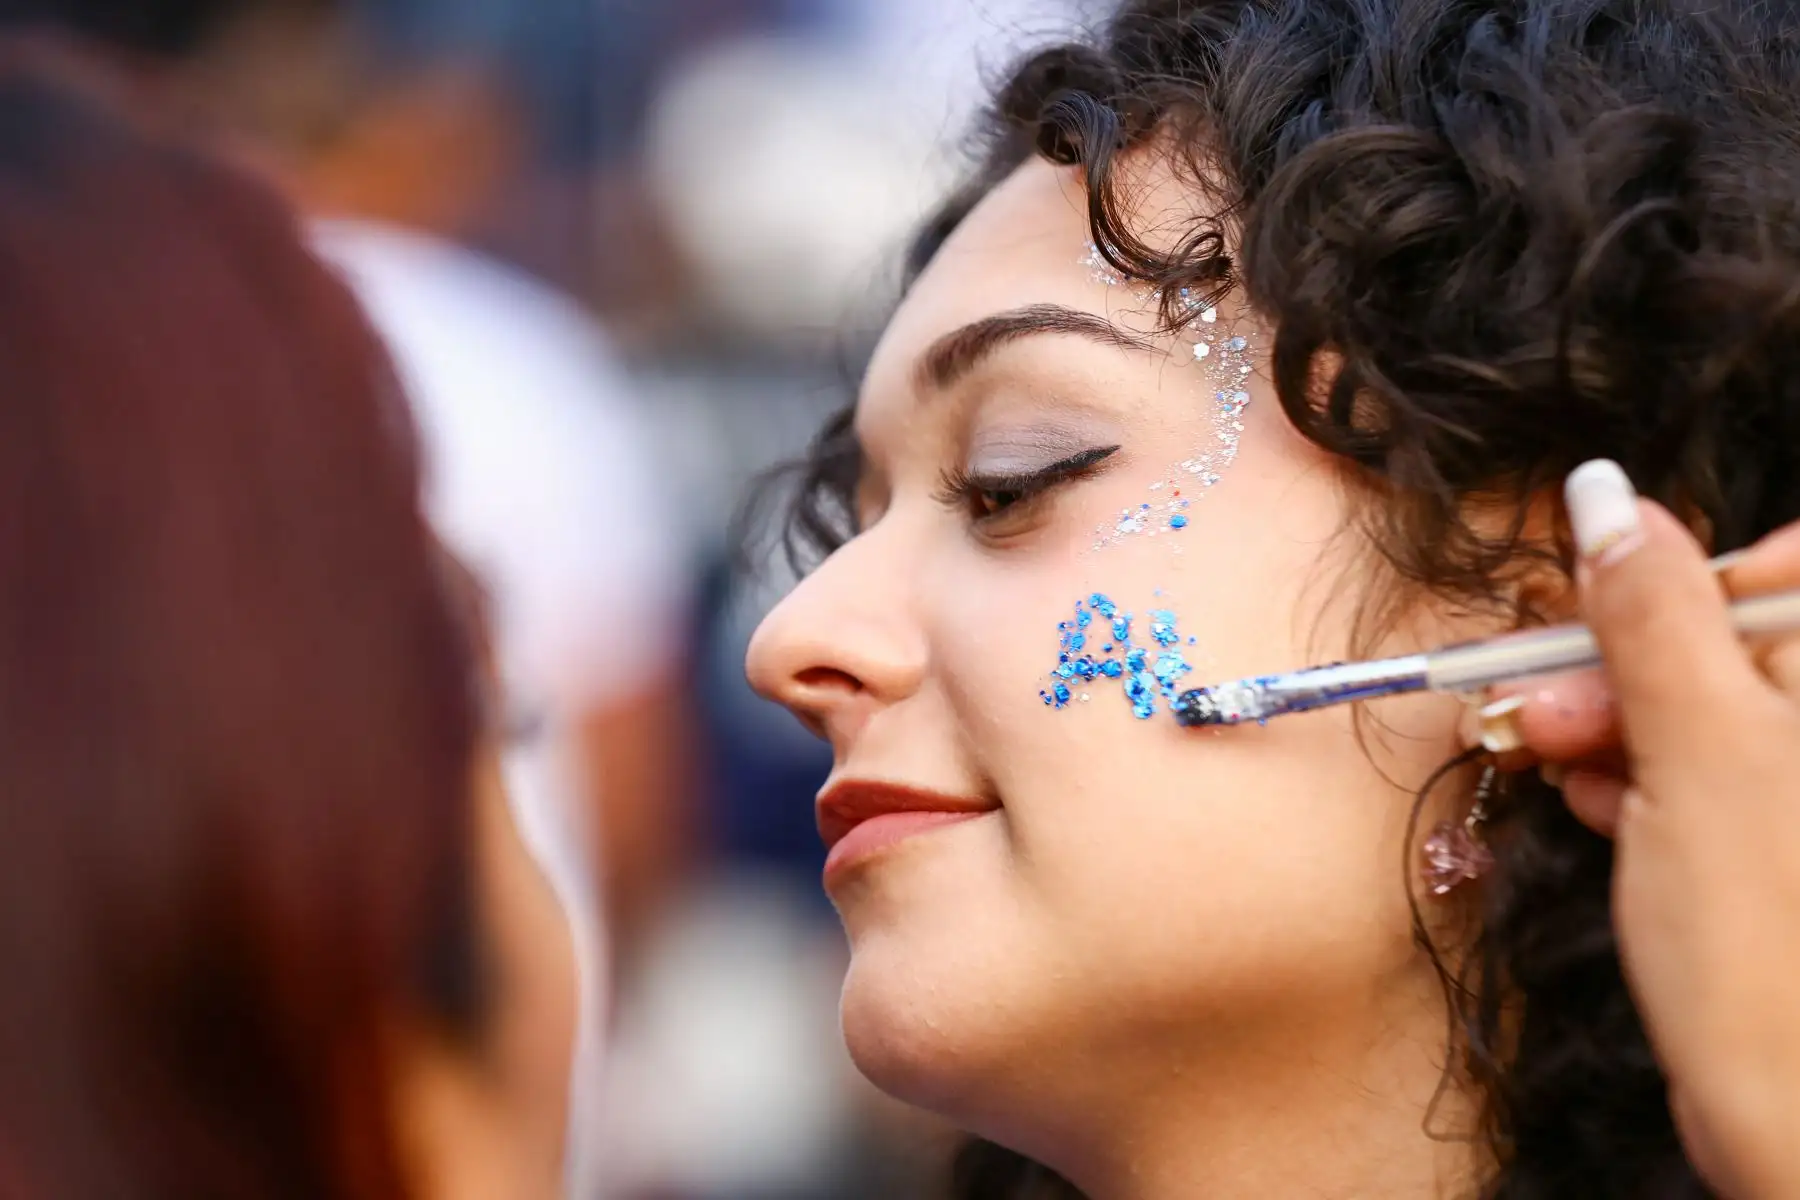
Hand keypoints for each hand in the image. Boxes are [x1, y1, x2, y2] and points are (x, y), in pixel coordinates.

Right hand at [1469, 460, 1799, 1198]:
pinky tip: (1599, 798)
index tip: (1608, 613)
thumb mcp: (1692, 747)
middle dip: (1626, 662)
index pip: (1786, 568)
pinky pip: (1714, 770)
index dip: (1690, 576)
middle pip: (1733, 639)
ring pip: (1709, 706)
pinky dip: (1645, 776)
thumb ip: (1651, 610)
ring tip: (1559, 761)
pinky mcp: (1784, 841)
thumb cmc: (1769, 941)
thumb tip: (1604, 494)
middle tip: (1548, 705)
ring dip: (1618, 721)